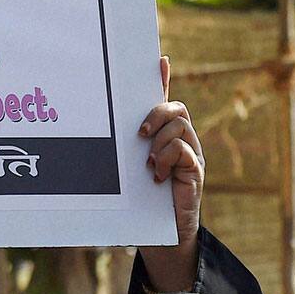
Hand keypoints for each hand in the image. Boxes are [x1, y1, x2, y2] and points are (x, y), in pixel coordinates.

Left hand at [137, 57, 204, 291]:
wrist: (162, 235)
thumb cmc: (142, 200)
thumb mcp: (126, 170)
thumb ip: (121, 150)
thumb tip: (100, 128)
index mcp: (162, 136)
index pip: (164, 100)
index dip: (161, 79)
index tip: (157, 58)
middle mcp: (180, 140)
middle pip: (175, 108)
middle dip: (156, 114)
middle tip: (139, 135)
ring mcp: (190, 154)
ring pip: (180, 126)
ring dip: (160, 142)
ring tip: (147, 163)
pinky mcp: (195, 171)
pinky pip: (185, 151)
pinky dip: (168, 159)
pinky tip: (156, 175)